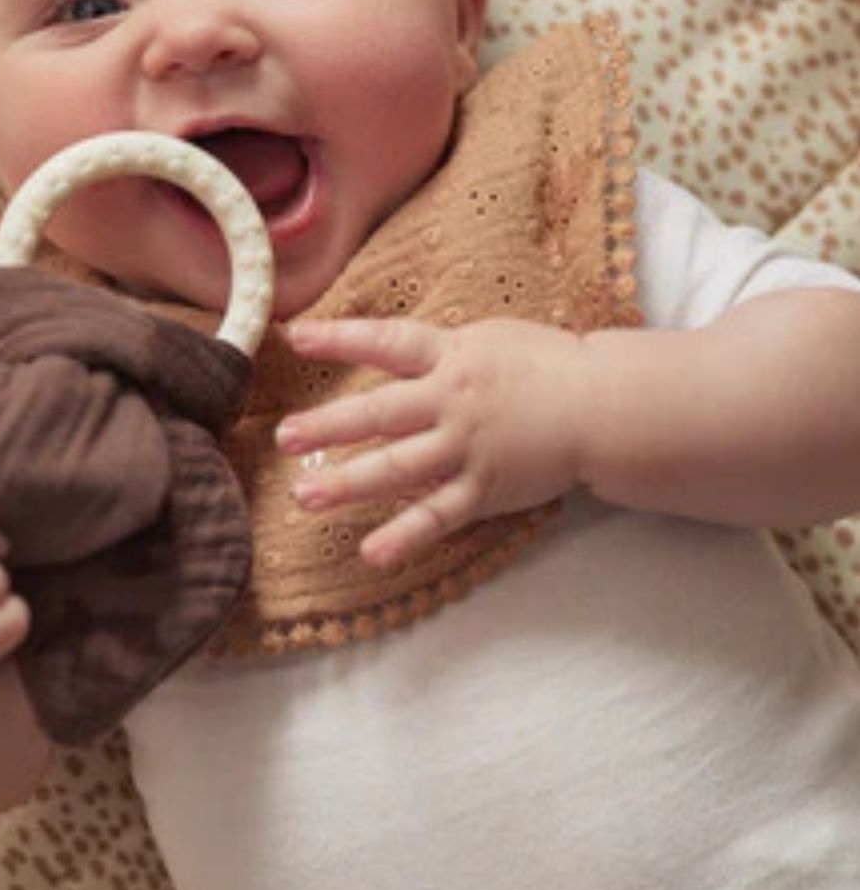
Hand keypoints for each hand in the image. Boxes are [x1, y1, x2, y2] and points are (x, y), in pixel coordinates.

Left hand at [274, 316, 590, 569]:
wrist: (605, 407)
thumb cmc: (546, 367)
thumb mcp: (486, 341)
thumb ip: (435, 352)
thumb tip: (385, 351)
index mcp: (451, 357)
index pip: (387, 343)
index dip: (341, 338)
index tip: (295, 337)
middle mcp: (452, 402)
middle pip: (379, 413)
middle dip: (328, 426)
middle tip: (283, 437)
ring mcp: (467, 449)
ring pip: (399, 468)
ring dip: (349, 483)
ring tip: (305, 495)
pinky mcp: (485, 489)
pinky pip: (439, 516)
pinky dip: (406, 536)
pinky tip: (372, 553)